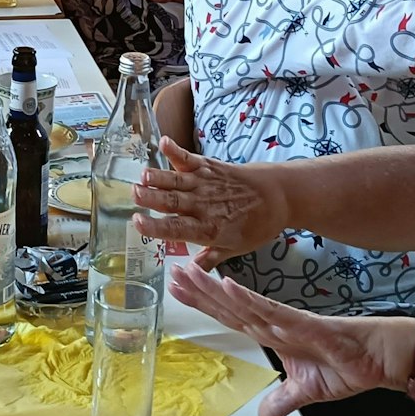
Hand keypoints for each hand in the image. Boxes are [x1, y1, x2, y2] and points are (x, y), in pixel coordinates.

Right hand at [132, 138, 288, 270]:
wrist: (281, 195)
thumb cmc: (258, 224)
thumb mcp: (236, 248)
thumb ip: (210, 258)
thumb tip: (189, 273)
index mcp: (209, 229)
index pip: (177, 229)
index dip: (156, 227)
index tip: (138, 223)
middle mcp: (205, 206)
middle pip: (173, 202)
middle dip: (152, 199)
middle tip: (134, 195)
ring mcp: (207, 184)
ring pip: (177, 181)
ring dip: (158, 178)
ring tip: (141, 176)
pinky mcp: (210, 167)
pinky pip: (189, 159)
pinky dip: (176, 151)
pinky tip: (163, 142)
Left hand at [168, 264, 406, 415]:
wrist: (382, 358)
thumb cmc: (349, 365)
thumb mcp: (306, 392)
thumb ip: (282, 402)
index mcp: (272, 334)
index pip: (230, 317)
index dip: (204, 304)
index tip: (179, 290)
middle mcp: (274, 323)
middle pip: (229, 306)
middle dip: (199, 290)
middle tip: (171, 272)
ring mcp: (287, 322)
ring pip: (243, 305)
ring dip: (214, 290)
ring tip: (188, 273)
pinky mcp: (305, 325)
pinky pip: (272, 312)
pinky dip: (250, 301)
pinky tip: (228, 287)